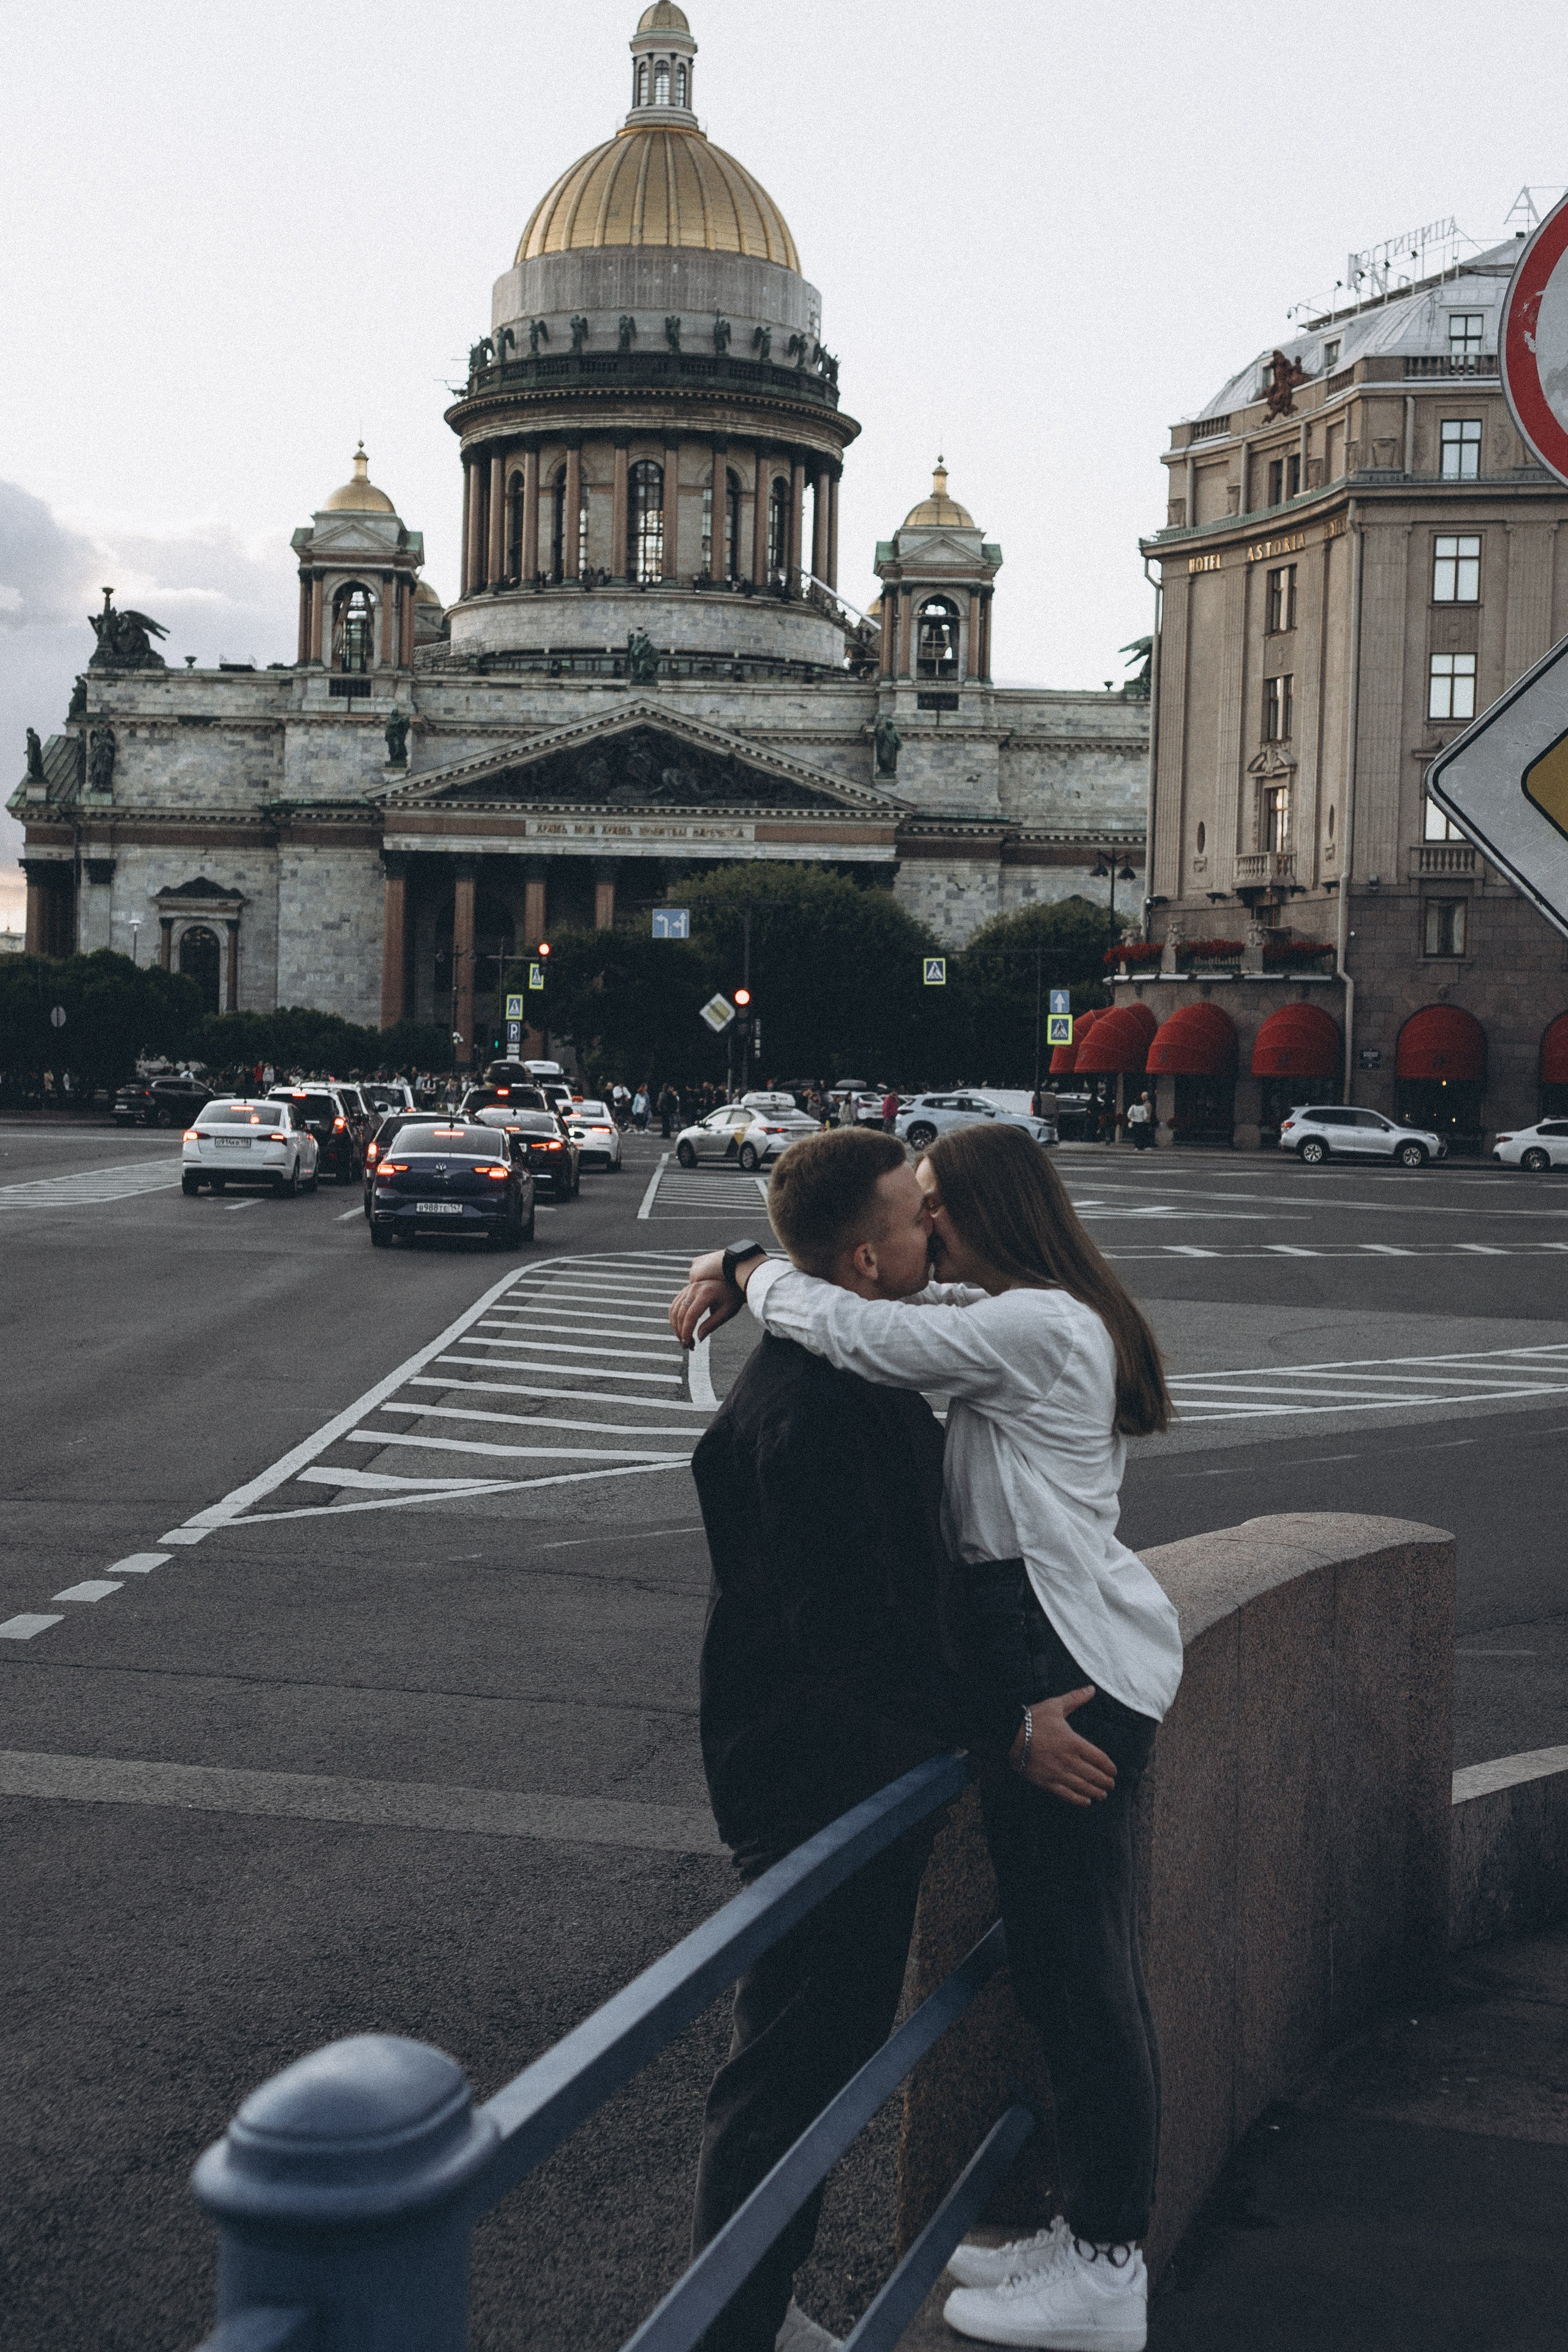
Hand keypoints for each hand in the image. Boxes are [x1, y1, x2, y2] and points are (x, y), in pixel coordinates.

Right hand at [670, 1276, 741, 1347]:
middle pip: (680, 1314)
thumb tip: (698, 1338)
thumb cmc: (732, 1297)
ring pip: (674, 1311)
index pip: (691, 1316)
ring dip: (676, 1328)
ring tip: (685, 1341)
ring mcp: (688, 1289)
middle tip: (688, 1347)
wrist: (731, 1280)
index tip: (688, 1344)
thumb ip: (712, 1325)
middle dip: (681, 1333)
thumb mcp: (726, 1312)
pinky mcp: (685, 1290)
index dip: (687, 1332)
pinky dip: (675, 1320)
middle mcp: (694, 1289)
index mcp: (706, 1294)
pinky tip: (681, 1330)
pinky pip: (674, 1306)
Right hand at [1009, 1688, 1115, 1805]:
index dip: (1109, 1767)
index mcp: (1074, 1742)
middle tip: (1111, 1785)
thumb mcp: (1055, 1705)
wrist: (1009, 1735)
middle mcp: (1069, 1760)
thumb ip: (1075, 1698)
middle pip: (1093, 1775)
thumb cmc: (1032, 1720)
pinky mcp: (1046, 1781)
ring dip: (1095, 1792)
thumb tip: (1091, 1689)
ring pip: (1082, 1786)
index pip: (1099, 1758)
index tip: (1114, 1772)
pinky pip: (1066, 1794)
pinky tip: (1086, 1802)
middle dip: (1105, 1781)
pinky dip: (1078, 1800)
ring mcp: (1058, 1772)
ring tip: (1103, 1795)